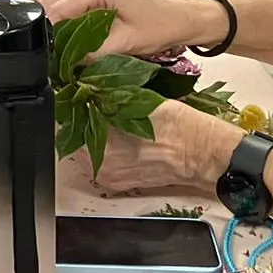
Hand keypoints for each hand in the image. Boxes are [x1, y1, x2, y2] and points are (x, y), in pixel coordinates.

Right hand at [21, 0, 224, 58]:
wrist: (183, 16)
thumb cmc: (160, 25)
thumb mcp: (127, 43)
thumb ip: (95, 50)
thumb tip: (67, 61)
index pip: (57, 7)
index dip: (43, 29)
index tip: (35, 49)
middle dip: (37, 19)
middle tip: (29, 45)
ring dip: (38, 4)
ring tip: (27, 28)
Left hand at [77, 101, 242, 194]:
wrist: (203, 152)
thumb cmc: (178, 126)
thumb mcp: (138, 100)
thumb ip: (107, 97)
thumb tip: (86, 89)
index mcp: (100, 145)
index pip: (70, 120)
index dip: (74, 103)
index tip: (79, 92)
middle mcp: (101, 166)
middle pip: (78, 136)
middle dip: (83, 118)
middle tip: (94, 101)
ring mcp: (111, 177)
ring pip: (89, 149)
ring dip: (94, 133)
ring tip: (110, 117)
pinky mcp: (122, 183)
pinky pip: (104, 162)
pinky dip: (107, 148)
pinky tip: (121, 135)